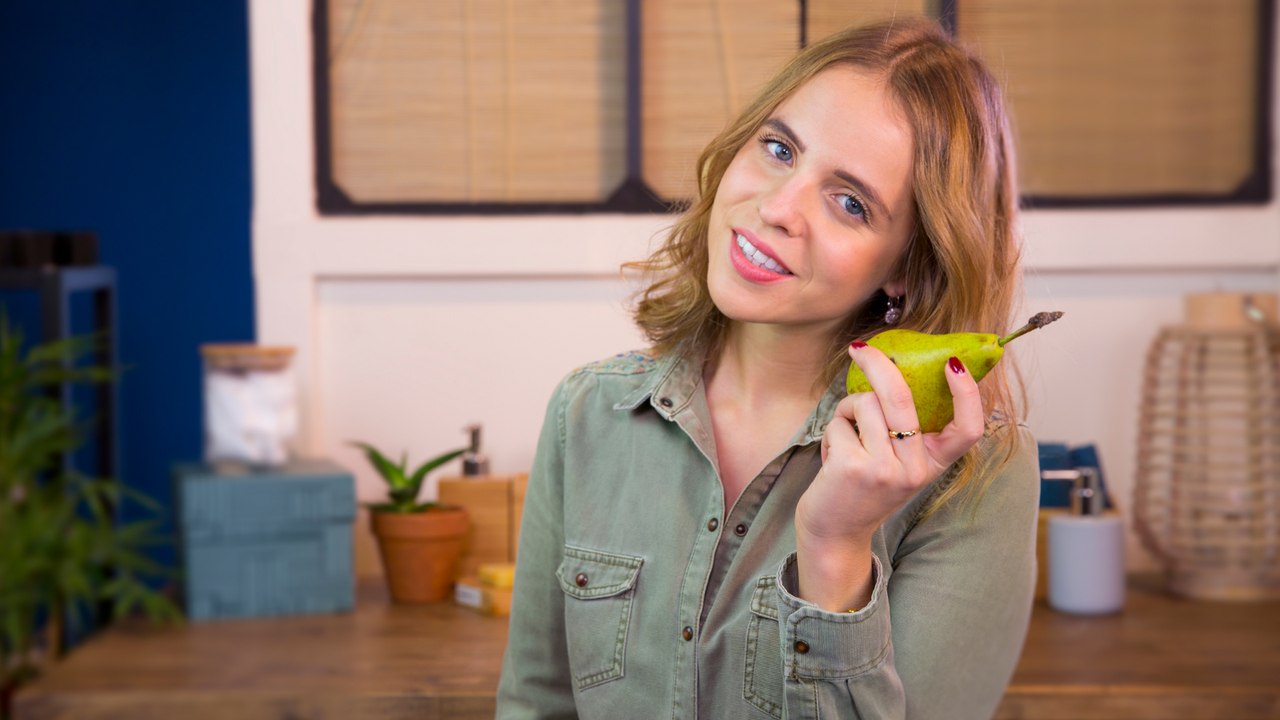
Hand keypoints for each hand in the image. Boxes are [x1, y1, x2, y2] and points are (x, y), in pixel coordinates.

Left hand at [794, 341, 984, 609]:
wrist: (836, 533)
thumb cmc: (865, 486)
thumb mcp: (900, 462)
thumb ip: (907, 429)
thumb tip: (897, 369)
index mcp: (934, 464)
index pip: (968, 429)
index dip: (968, 394)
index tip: (954, 363)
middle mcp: (915, 468)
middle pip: (901, 397)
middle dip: (878, 364)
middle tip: (859, 348)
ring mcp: (885, 469)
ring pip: (864, 404)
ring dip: (847, 410)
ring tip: (846, 437)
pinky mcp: (853, 467)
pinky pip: (839, 422)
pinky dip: (832, 430)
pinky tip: (832, 457)